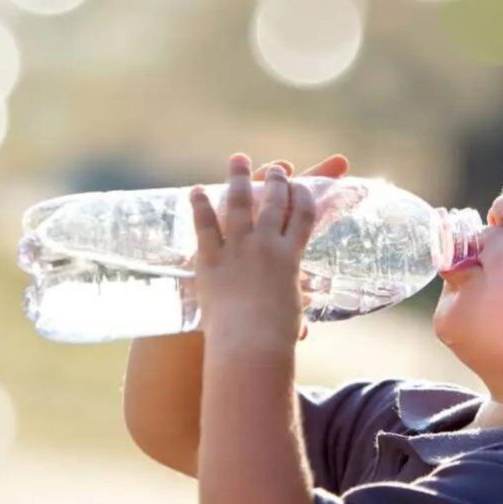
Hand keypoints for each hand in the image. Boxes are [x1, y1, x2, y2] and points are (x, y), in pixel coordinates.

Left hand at [185, 153, 348, 340]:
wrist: (249, 344)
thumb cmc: (275, 336)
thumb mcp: (291, 313)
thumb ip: (292, 308)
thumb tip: (302, 326)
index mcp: (290, 256)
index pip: (304, 215)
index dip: (304, 196)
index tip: (303, 185)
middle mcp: (266, 245)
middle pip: (274, 202)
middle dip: (276, 181)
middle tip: (276, 168)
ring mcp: (237, 249)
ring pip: (239, 204)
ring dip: (239, 179)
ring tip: (238, 160)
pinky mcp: (210, 259)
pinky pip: (204, 225)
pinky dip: (201, 205)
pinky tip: (198, 190)